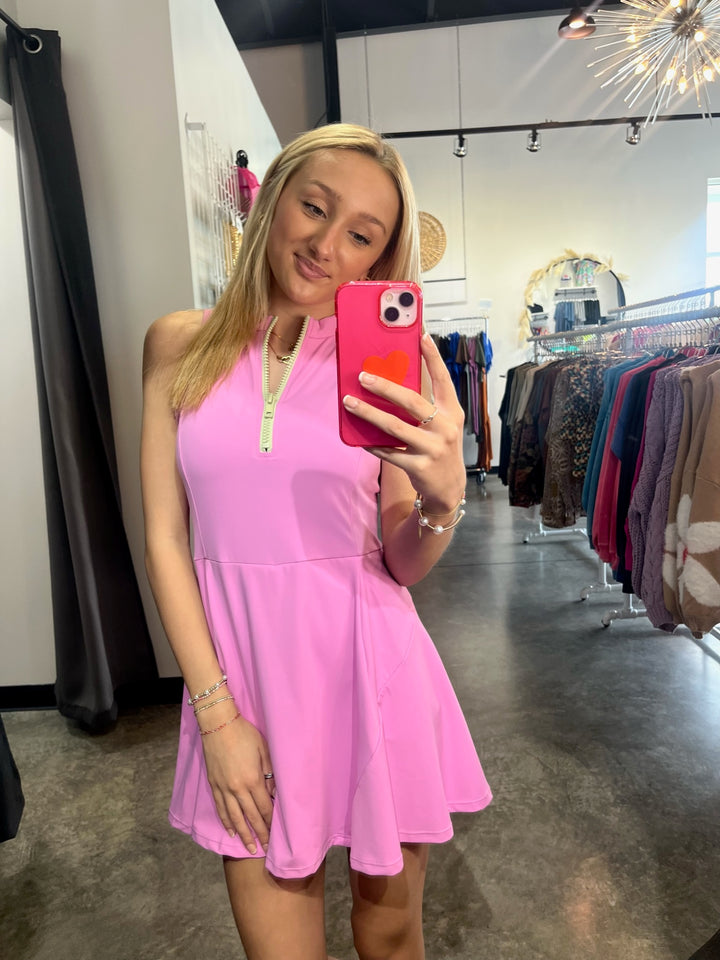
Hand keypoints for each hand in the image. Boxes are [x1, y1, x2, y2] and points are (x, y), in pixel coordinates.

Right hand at [200, 710, 274, 853]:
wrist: (218, 724)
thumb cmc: (244, 734)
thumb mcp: (264, 749)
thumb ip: (269, 773)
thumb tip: (272, 793)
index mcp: (252, 779)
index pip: (264, 807)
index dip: (270, 822)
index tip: (276, 834)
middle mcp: (237, 788)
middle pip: (250, 816)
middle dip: (260, 833)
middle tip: (266, 848)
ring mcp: (223, 788)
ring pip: (234, 817)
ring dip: (243, 834)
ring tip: (249, 848)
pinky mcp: (213, 785)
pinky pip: (220, 808)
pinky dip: (226, 822)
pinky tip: (231, 831)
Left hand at [342, 333, 465, 511]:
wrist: (449, 488)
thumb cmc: (440, 448)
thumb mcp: (443, 425)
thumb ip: (426, 407)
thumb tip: (393, 382)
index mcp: (452, 412)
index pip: (443, 379)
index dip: (433, 357)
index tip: (422, 336)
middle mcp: (445, 428)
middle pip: (412, 401)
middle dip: (385, 387)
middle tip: (363, 376)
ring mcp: (433, 448)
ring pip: (394, 426)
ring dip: (368, 413)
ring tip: (349, 402)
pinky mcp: (419, 467)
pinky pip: (389, 452)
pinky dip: (372, 444)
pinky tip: (358, 437)